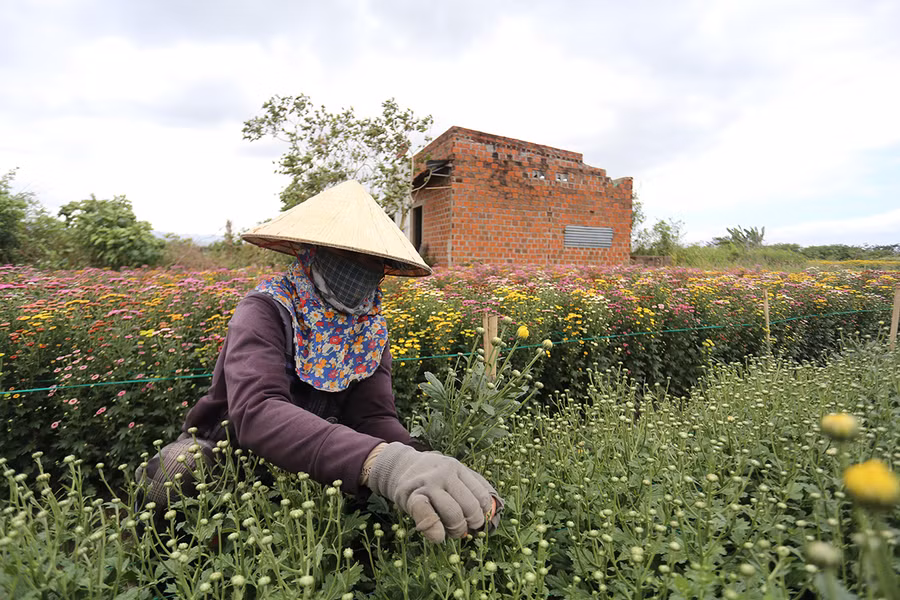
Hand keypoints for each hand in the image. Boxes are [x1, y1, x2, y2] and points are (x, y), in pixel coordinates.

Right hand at [367, 442, 501, 541]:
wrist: (399, 466)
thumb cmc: (431, 476)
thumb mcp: (453, 473)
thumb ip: (473, 485)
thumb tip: (494, 508)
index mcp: (458, 468)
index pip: (482, 496)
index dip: (483, 514)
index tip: (475, 521)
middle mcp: (445, 473)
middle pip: (470, 507)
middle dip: (470, 525)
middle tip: (463, 529)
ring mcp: (428, 484)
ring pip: (454, 514)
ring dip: (455, 530)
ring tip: (450, 532)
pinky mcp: (412, 496)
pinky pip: (429, 519)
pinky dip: (436, 533)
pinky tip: (437, 536)